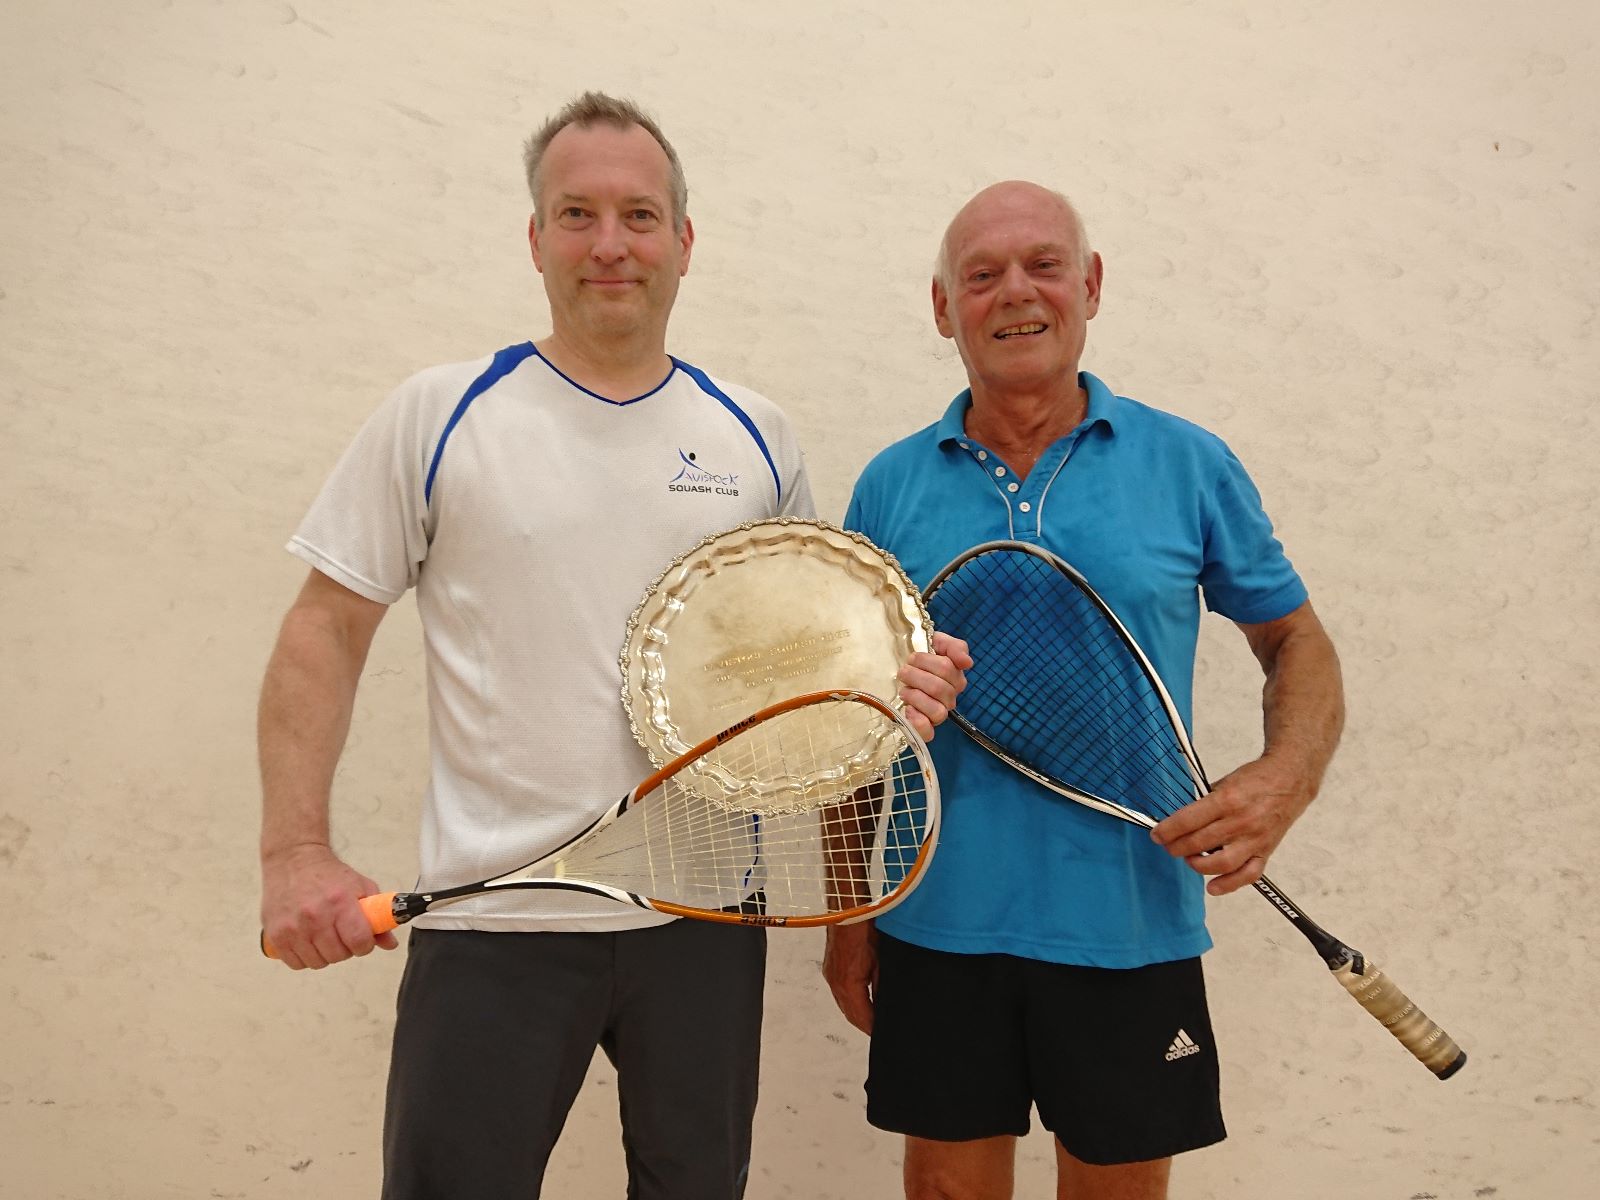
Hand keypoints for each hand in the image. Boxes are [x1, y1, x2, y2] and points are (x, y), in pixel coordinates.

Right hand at [260, 843, 397, 968]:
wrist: (293, 860)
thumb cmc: (329, 874)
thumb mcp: (361, 887)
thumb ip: (377, 916)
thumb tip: (390, 943)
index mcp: (340, 902)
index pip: (359, 941)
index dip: (365, 945)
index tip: (363, 939)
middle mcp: (315, 916)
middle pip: (338, 955)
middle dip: (346, 948)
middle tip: (342, 934)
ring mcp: (293, 928)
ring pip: (318, 962)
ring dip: (325, 954)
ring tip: (325, 935)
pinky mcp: (276, 935)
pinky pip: (296, 963)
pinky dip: (305, 957)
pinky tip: (308, 941)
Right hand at [822, 921, 879, 1034]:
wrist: (848, 906)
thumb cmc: (864, 926)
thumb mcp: (881, 959)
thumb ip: (882, 985)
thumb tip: (886, 1003)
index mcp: (848, 983)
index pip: (861, 1016)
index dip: (873, 1028)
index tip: (883, 1036)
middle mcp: (835, 981)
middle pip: (850, 1014)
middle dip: (864, 1024)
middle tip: (880, 1032)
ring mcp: (831, 974)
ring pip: (844, 1004)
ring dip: (858, 1013)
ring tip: (873, 1019)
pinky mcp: (831, 967)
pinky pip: (840, 991)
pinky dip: (851, 1000)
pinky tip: (862, 1000)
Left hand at [897, 631, 971, 740]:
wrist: (900, 668)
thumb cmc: (921, 658)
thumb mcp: (937, 643)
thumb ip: (955, 647)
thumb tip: (967, 662)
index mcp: (955, 678)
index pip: (947, 668)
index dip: (926, 661)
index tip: (912, 657)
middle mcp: (950, 698)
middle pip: (939, 688)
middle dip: (916, 676)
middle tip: (903, 671)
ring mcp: (938, 714)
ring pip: (937, 711)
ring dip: (915, 697)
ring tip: (904, 690)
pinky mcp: (925, 729)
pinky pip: (928, 733)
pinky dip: (918, 722)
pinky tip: (909, 710)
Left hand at [1149, 756, 1314, 895]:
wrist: (1290, 779)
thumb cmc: (1256, 779)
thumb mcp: (1224, 782)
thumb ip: (1205, 803)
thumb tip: (1181, 821)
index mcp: (1227, 799)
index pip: (1188, 820)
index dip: (1167, 830)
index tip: (1157, 835)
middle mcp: (1241, 821)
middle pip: (1200, 842)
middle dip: (1177, 847)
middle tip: (1169, 846)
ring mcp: (1255, 838)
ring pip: (1222, 863)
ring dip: (1198, 866)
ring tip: (1189, 859)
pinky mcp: (1266, 850)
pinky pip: (1249, 874)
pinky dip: (1230, 884)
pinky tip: (1213, 886)